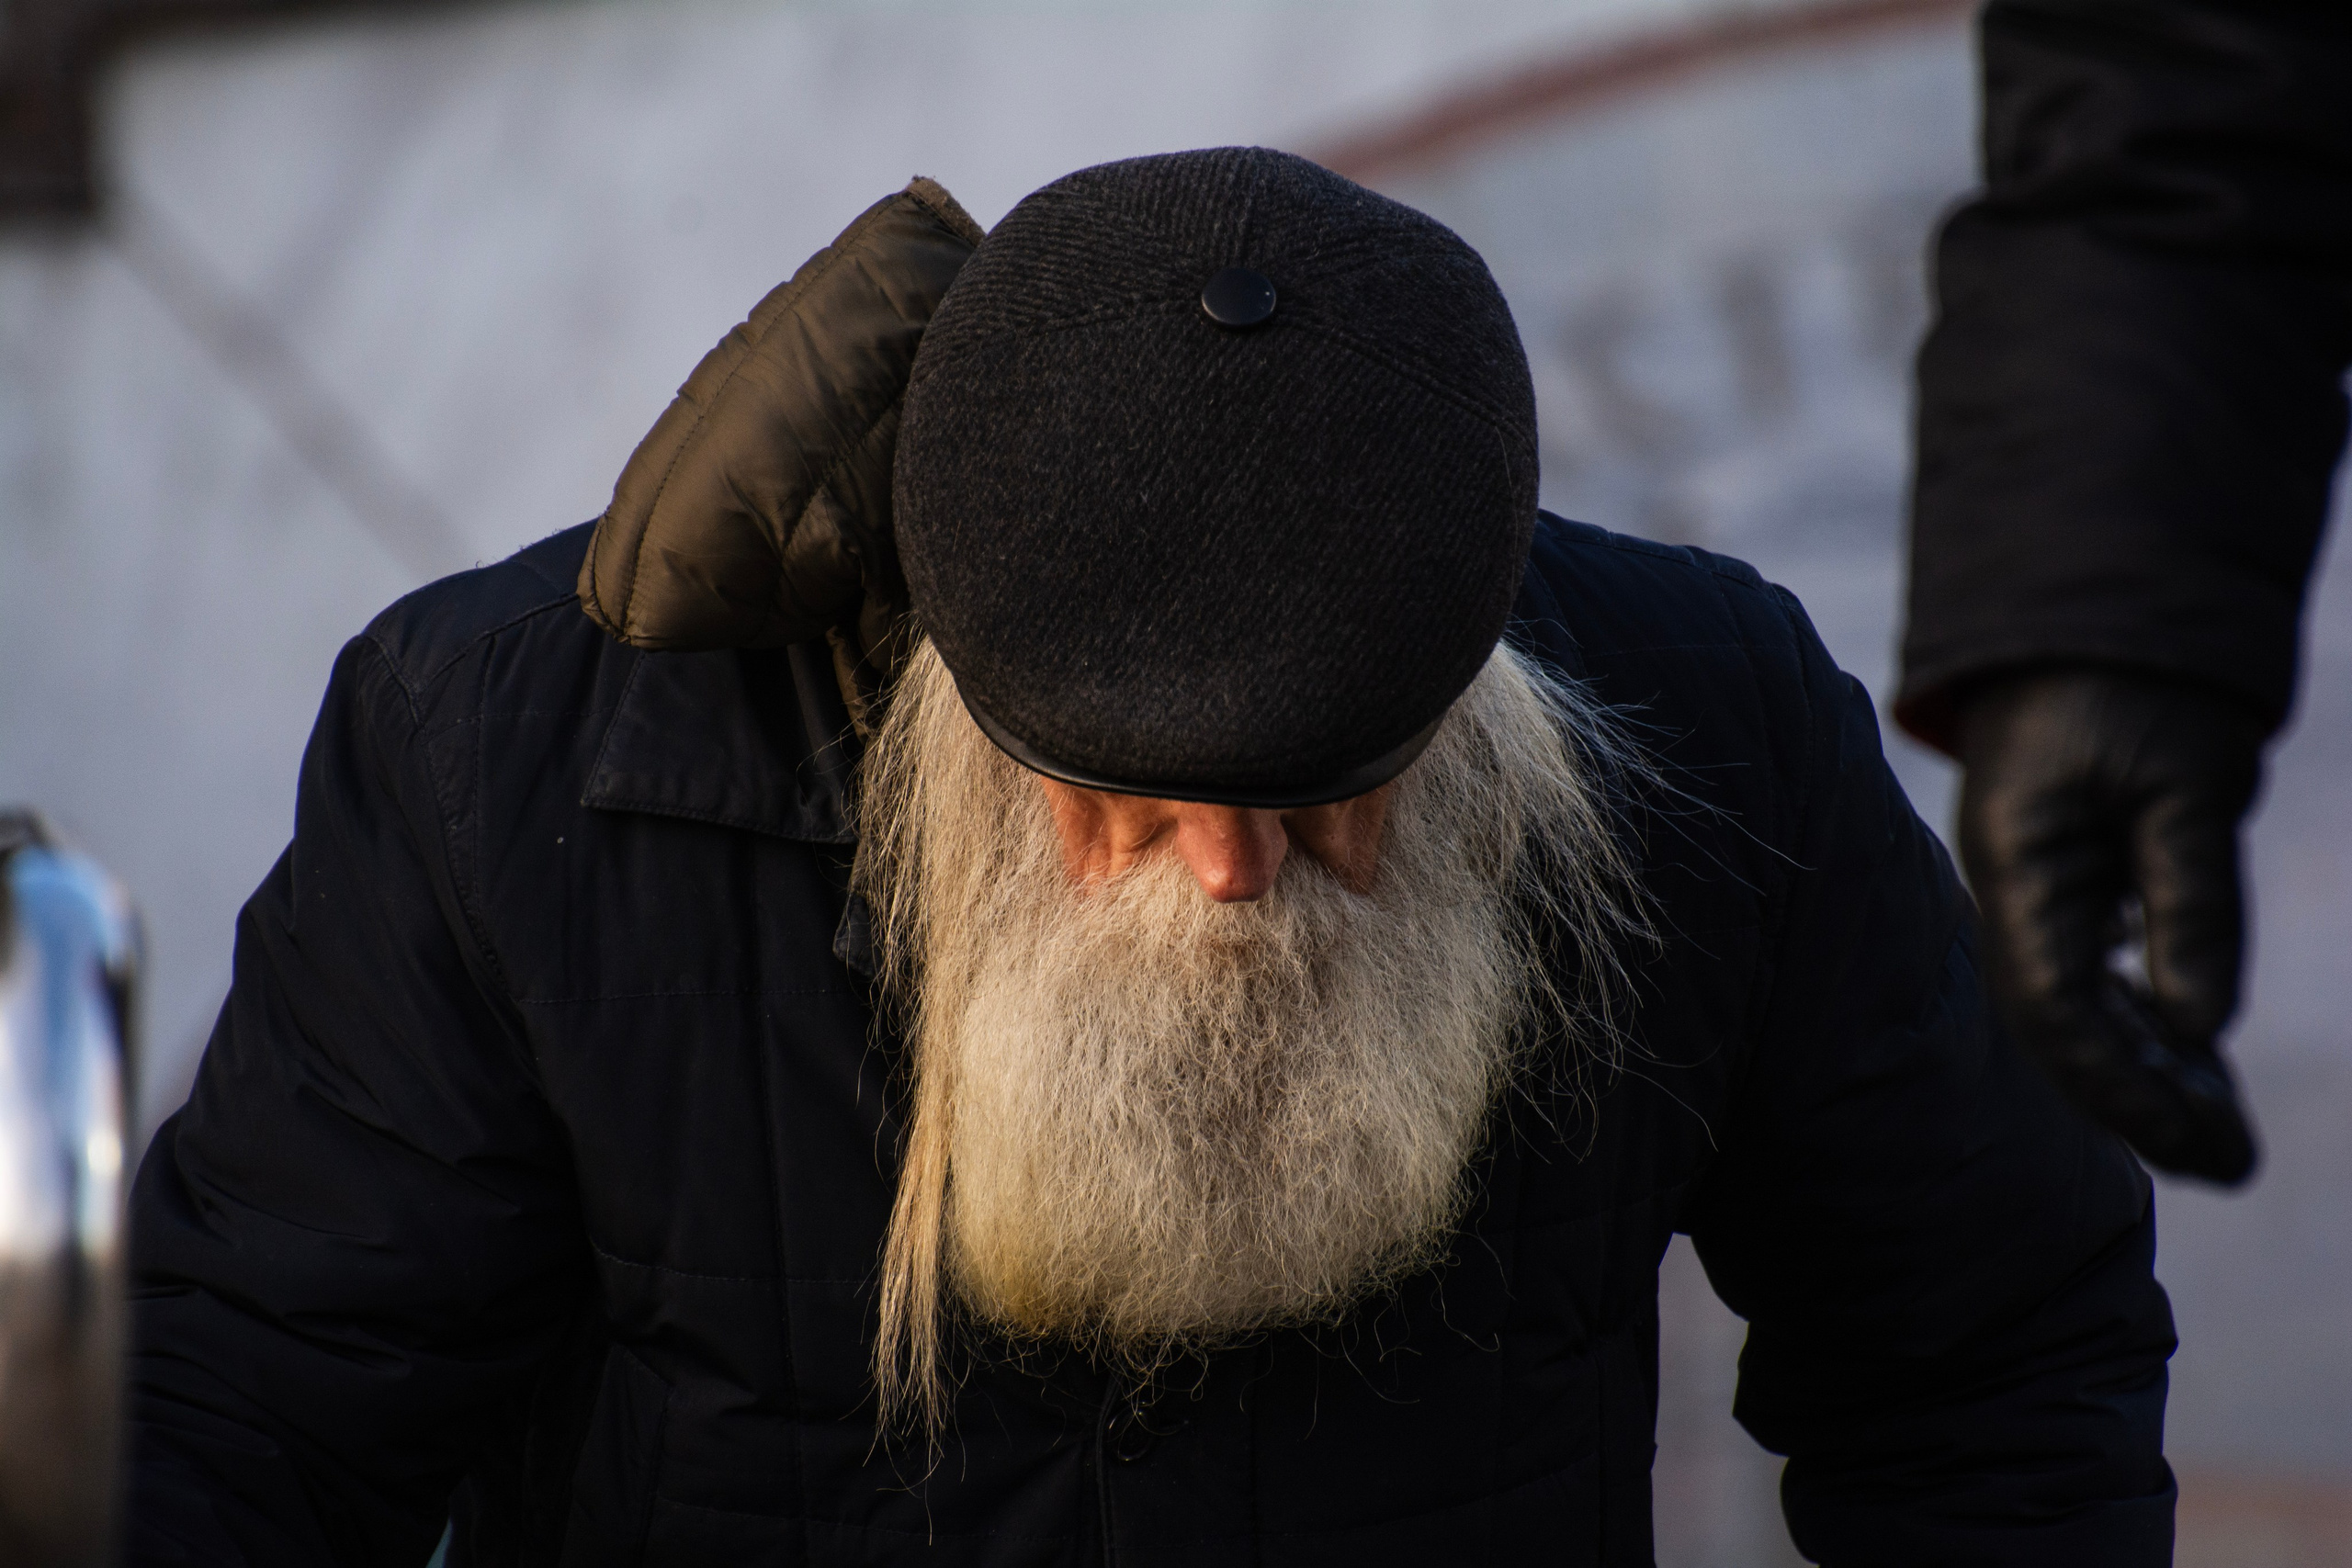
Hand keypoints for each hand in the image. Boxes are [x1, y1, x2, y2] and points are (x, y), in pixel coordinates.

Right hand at [1956, 668, 2263, 1184]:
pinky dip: (2147, 1033)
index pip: (2055, 1007)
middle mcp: (2013, 897)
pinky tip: (2199, 1070)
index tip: (2198, 1139)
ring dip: (2147, 1080)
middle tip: (2230, 1165)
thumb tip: (2205, 1028)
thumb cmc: (2131, 691)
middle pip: (2062, 1033)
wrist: (2085, 624)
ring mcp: (2031, 899)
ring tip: (2228, 1139)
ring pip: (2079, 1018)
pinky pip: (2095, 985)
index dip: (2121, 1084)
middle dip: (2139, 1107)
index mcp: (2021, 868)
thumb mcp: (2186, 785)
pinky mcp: (2062, 896)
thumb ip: (2193, 901)